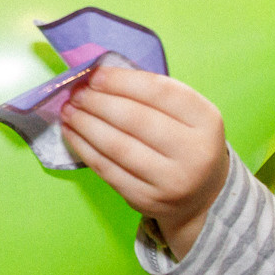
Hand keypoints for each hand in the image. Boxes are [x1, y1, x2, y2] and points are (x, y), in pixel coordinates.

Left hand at [59, 67, 227, 258]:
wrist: (202, 195)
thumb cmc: (186, 142)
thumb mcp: (187, 114)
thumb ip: (152, 95)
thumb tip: (99, 78)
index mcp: (206, 120)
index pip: (160, 92)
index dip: (122, 81)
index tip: (95, 74)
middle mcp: (194, 152)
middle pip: (135, 119)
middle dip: (98, 102)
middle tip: (76, 92)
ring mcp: (170, 180)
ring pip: (117, 146)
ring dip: (86, 124)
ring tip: (69, 110)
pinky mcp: (146, 199)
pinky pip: (107, 170)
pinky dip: (84, 148)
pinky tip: (72, 132)